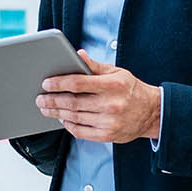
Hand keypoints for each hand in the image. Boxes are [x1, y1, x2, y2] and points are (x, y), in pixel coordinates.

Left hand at [36, 53, 161, 144]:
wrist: (152, 113)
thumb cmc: (131, 89)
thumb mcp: (117, 72)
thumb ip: (95, 66)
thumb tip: (77, 55)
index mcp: (112, 85)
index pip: (78, 83)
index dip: (59, 83)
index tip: (46, 83)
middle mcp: (110, 104)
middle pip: (72, 102)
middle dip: (52, 100)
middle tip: (39, 98)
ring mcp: (109, 122)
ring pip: (74, 117)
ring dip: (56, 113)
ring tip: (46, 108)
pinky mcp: (107, 135)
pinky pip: (81, 131)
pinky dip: (68, 125)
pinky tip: (62, 119)